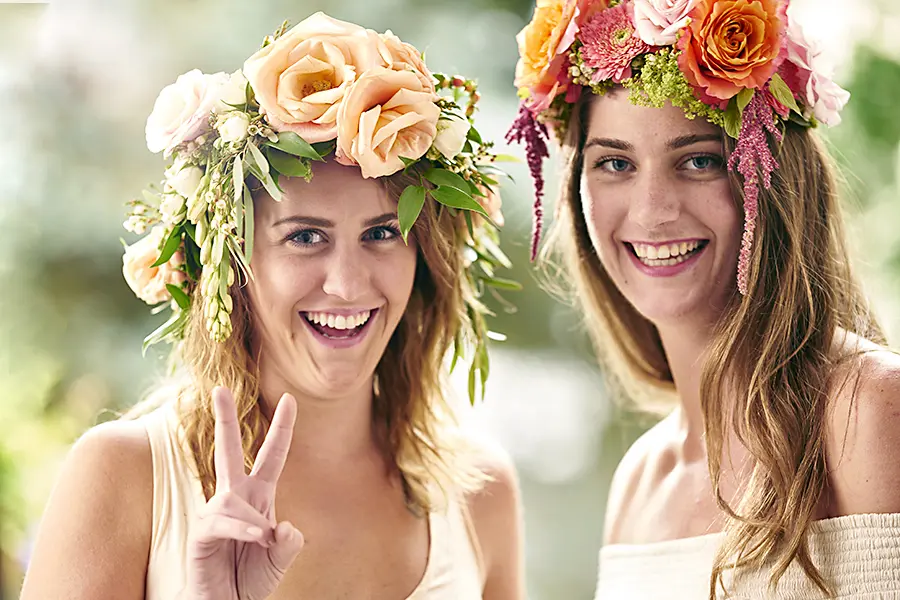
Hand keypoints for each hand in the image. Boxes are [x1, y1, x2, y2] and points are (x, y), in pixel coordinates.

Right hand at [185, 386, 303, 599]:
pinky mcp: (200, 532)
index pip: (272, 455)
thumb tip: (286, 527)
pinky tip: (256, 538)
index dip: (282, 428)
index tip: (290, 398)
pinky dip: (242, 529)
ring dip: (253, 522)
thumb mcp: (279, 560)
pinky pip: (222, 520)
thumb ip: (288, 544)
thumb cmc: (249, 580)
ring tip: (262, 542)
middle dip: (224, 418)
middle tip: (220, 387)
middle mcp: (235, 498)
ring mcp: (215, 513)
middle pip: (229, 450)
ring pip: (234, 500)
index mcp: (258, 496)